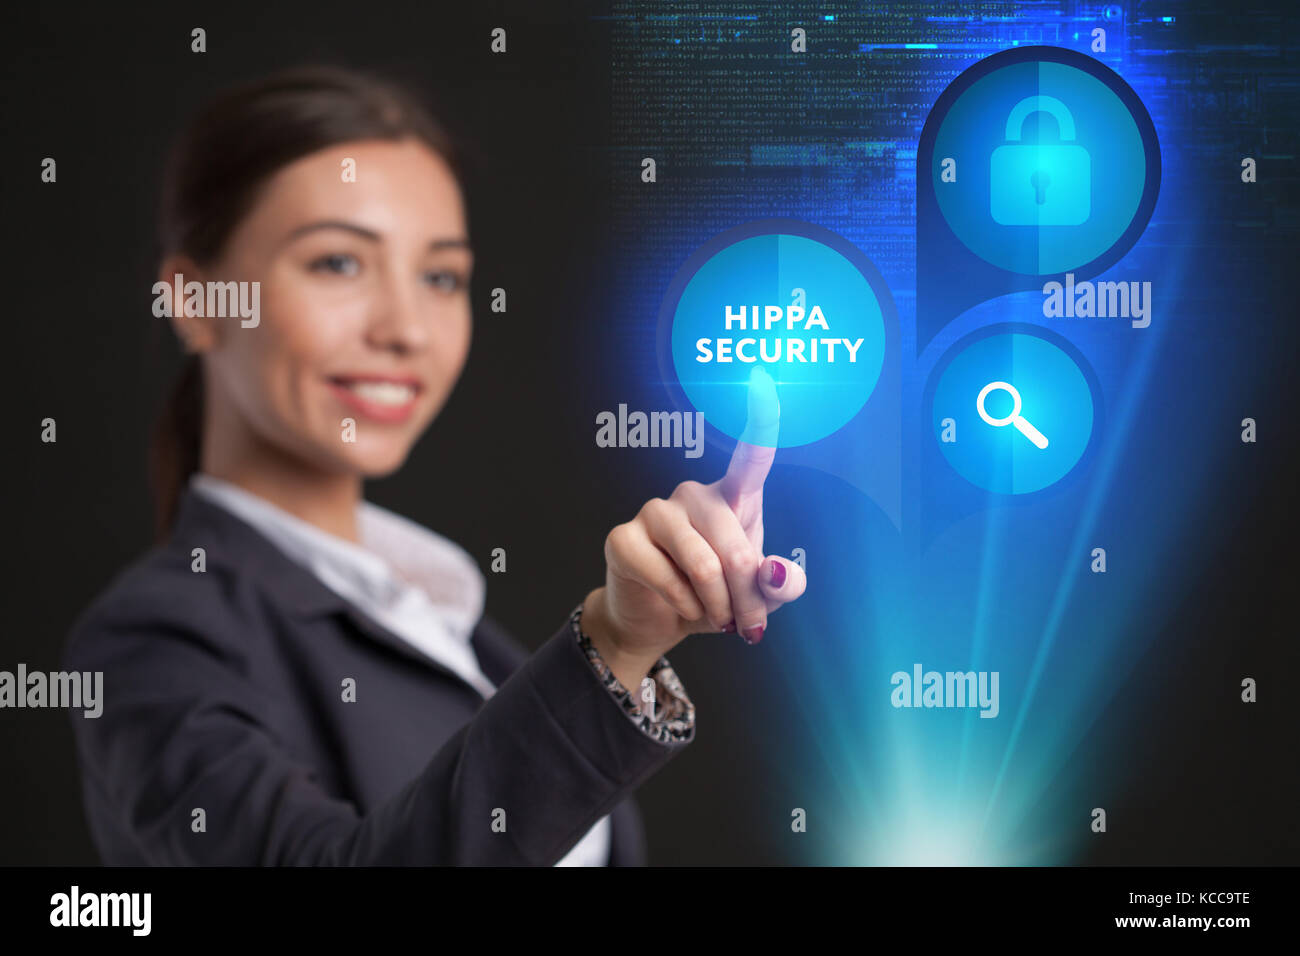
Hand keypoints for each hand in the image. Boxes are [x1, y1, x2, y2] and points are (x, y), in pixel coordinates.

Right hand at [582, 368, 807, 691]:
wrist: (659, 621)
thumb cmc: (715, 597)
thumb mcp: (758, 598)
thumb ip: (780, 586)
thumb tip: (774, 572)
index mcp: (732, 498)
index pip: (750, 457)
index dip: (761, 420)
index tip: (765, 381)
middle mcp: (693, 494)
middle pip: (737, 547)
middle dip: (747, 598)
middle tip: (747, 626)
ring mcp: (655, 511)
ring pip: (704, 564)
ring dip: (716, 605)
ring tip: (714, 616)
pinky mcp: (624, 537)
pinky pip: (668, 578)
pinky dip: (684, 605)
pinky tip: (681, 606)